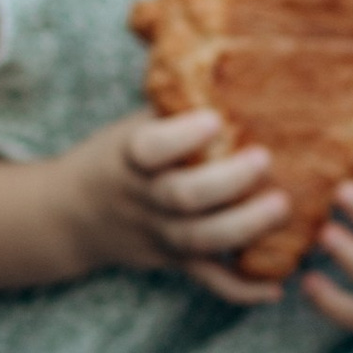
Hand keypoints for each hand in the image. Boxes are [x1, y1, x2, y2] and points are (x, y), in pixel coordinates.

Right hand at [72, 106, 289, 304]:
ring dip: (244, 227)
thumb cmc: (117, 156)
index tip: (213, 120)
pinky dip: (242, 289)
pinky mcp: (174, 261)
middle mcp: (142, 197)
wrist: (70, 215)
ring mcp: (158, 234)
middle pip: (182, 197)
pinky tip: (276, 287)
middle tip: (264, 160)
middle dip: (228, 181)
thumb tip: (232, 63)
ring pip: (200, 239)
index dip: (181, 137)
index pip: (149, 149)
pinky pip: (208, 281)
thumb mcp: (131, 125)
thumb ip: (171, 107)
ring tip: (282, 206)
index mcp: (129, 156)